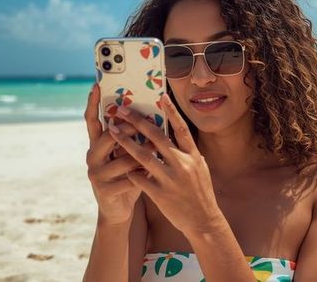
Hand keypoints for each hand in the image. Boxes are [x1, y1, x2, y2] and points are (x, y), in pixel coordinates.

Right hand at [84, 83, 156, 225]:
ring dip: (141, 153)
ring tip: (158, 148)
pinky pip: (129, 178)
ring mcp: (96, 174)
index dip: (93, 103)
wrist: (118, 211)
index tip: (97, 85)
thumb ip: (132, 138)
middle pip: (108, 136)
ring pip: (122, 158)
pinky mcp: (105, 191)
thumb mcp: (126, 155)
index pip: (92, 120)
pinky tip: (154, 172)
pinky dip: (143, 174)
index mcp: (96, 145)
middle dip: (127, 128)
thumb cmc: (127, 177)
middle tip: (143, 120)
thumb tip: (149, 112)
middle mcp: (92, 157)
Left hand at [109, 93, 224, 235]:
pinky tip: (120, 165)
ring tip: (112, 131)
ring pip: (143, 156)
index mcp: (193, 156)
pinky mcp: (160, 194)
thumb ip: (187, 152)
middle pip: (157, 137)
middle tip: (123, 110)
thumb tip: (176, 134)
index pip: (181, 128)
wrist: (204, 221)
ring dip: (125, 142)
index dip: (171, 111)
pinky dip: (130, 170)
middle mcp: (182, 164)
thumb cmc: (201, 193)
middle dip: (138, 122)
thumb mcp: (200, 168)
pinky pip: (139, 178)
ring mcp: (170, 179)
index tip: (160, 96)